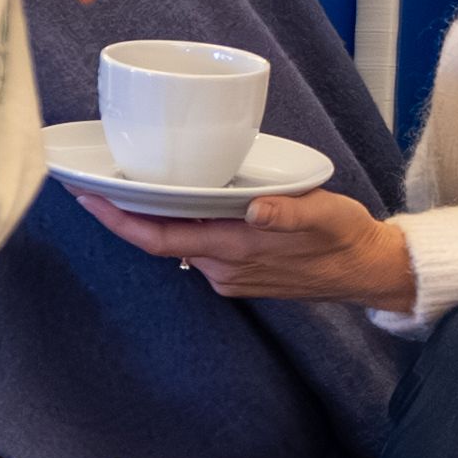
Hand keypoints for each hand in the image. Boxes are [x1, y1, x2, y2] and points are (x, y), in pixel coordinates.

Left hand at [87, 183, 414, 308]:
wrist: (367, 271)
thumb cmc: (347, 239)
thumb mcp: (326, 215)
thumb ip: (290, 210)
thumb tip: (257, 208)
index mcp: (238, 250)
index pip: (162, 239)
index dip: (121, 222)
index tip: (90, 199)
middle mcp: (225, 268)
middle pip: (160, 242)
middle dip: (125, 216)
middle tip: (93, 183)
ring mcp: (229, 274)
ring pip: (178, 245)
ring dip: (152, 221)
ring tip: (128, 186)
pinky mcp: (237, 273)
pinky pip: (197, 248)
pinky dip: (179, 227)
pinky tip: (177, 203)